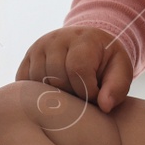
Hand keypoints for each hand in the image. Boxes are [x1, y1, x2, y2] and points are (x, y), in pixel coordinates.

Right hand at [15, 26, 134, 113]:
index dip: (87, 91)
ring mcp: (39, 47)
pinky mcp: (27, 58)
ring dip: (54, 95)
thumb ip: (117, 88)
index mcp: (83, 39)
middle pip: (56, 77)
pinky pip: (24, 82)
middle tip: (82, 97)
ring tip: (69, 94)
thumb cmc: (106, 61)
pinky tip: (53, 93)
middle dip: (71, 95)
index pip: (77, 69)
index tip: (95, 98)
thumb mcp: (121, 70)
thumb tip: (104, 106)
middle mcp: (57, 39)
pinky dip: (36, 93)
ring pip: (38, 81)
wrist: (89, 44)